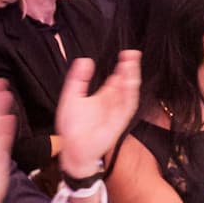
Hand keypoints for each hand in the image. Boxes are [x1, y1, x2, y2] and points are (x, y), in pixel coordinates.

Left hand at [55, 51, 140, 177]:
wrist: (73, 149)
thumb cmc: (72, 128)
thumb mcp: (72, 97)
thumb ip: (78, 79)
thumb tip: (86, 60)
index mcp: (103, 96)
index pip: (116, 78)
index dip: (121, 66)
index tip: (125, 53)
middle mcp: (113, 102)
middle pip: (125, 82)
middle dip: (130, 68)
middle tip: (131, 54)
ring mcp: (117, 111)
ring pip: (129, 92)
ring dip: (132, 79)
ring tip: (131, 65)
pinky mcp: (120, 121)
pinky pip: (128, 106)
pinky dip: (130, 94)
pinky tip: (129, 82)